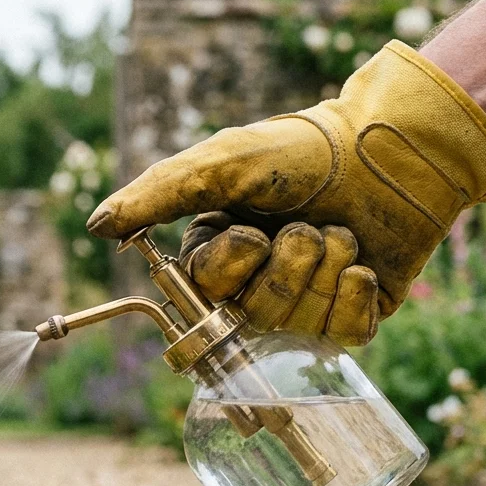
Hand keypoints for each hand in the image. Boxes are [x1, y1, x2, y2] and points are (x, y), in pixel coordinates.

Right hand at [88, 41, 485, 337]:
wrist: (390, 150)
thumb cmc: (302, 151)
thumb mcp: (222, 163)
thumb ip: (157, 195)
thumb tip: (95, 226)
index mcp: (218, 255)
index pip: (203, 294)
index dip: (230, 268)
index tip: (250, 233)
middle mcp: (256, 287)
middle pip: (253, 315)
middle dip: (286, 266)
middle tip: (305, 226)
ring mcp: (305, 308)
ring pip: (299, 325)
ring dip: (325, 268)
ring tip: (339, 232)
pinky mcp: (353, 319)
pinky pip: (344, 335)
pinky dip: (356, 294)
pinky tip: (364, 265)